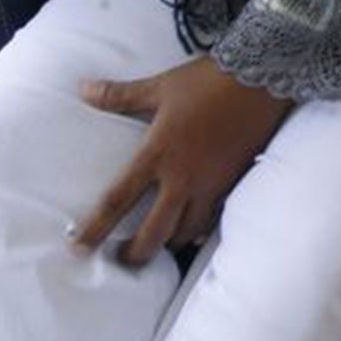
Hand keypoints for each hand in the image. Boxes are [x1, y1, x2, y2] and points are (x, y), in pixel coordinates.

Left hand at [72, 57, 291, 265]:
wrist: (262, 78)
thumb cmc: (207, 81)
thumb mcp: (160, 86)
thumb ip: (120, 95)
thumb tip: (83, 89)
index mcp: (157, 154)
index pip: (117, 201)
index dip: (95, 229)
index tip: (78, 248)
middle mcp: (182, 177)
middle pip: (154, 233)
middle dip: (136, 255)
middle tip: (124, 262)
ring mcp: (210, 183)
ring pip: (187, 231)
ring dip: (170, 243)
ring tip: (160, 246)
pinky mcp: (233, 181)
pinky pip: (214, 216)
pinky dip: (201, 228)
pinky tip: (196, 230)